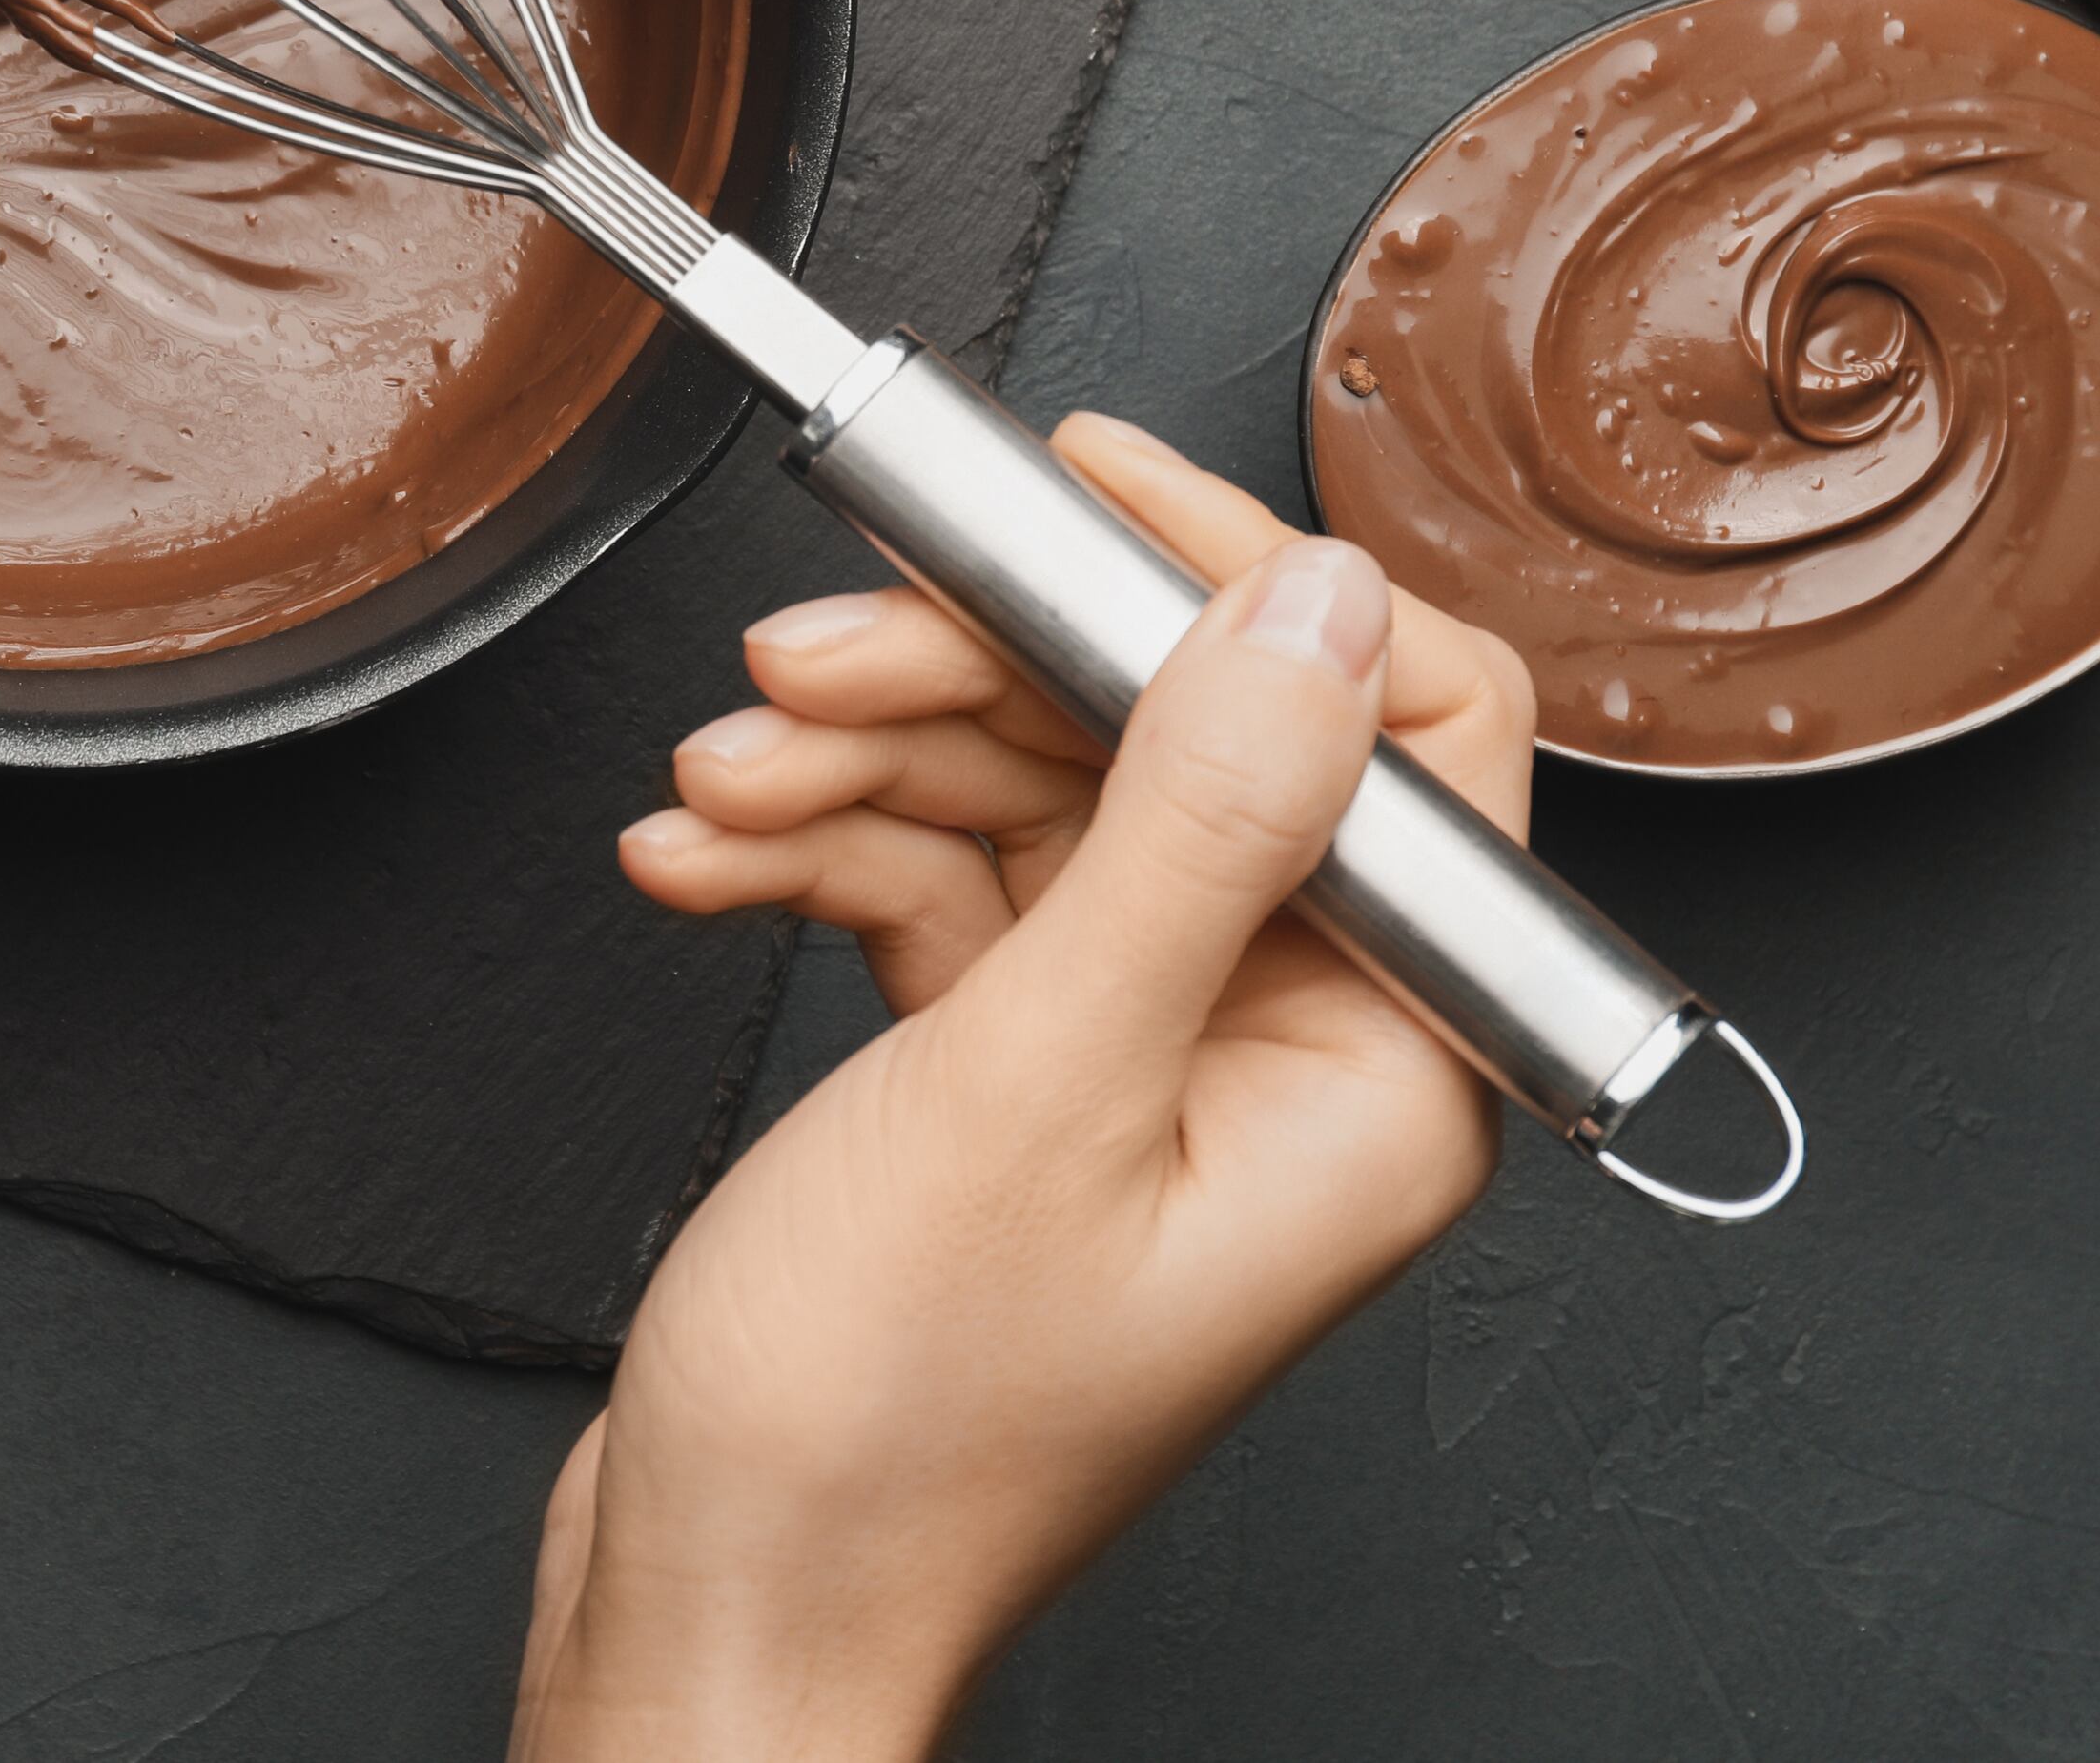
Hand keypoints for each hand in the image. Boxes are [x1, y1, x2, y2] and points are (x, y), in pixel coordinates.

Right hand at [511, 416, 1528, 1762]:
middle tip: (807, 656)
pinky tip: (703, 859)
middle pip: (1172, 744)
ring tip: (720, 786)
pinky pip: (942, 891)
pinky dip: (817, 854)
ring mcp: (1150, 1069)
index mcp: (1383, 1075)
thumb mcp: (1036, 1082)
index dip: (1233, 587)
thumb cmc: (883, 1438)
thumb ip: (1192, 823)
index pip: (1396, 733)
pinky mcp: (1019, 1084)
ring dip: (856, 767)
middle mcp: (1291, 1059)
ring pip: (1033, 800)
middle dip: (968, 681)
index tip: (1070, 486)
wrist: (722, 1612)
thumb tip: (1315, 607)